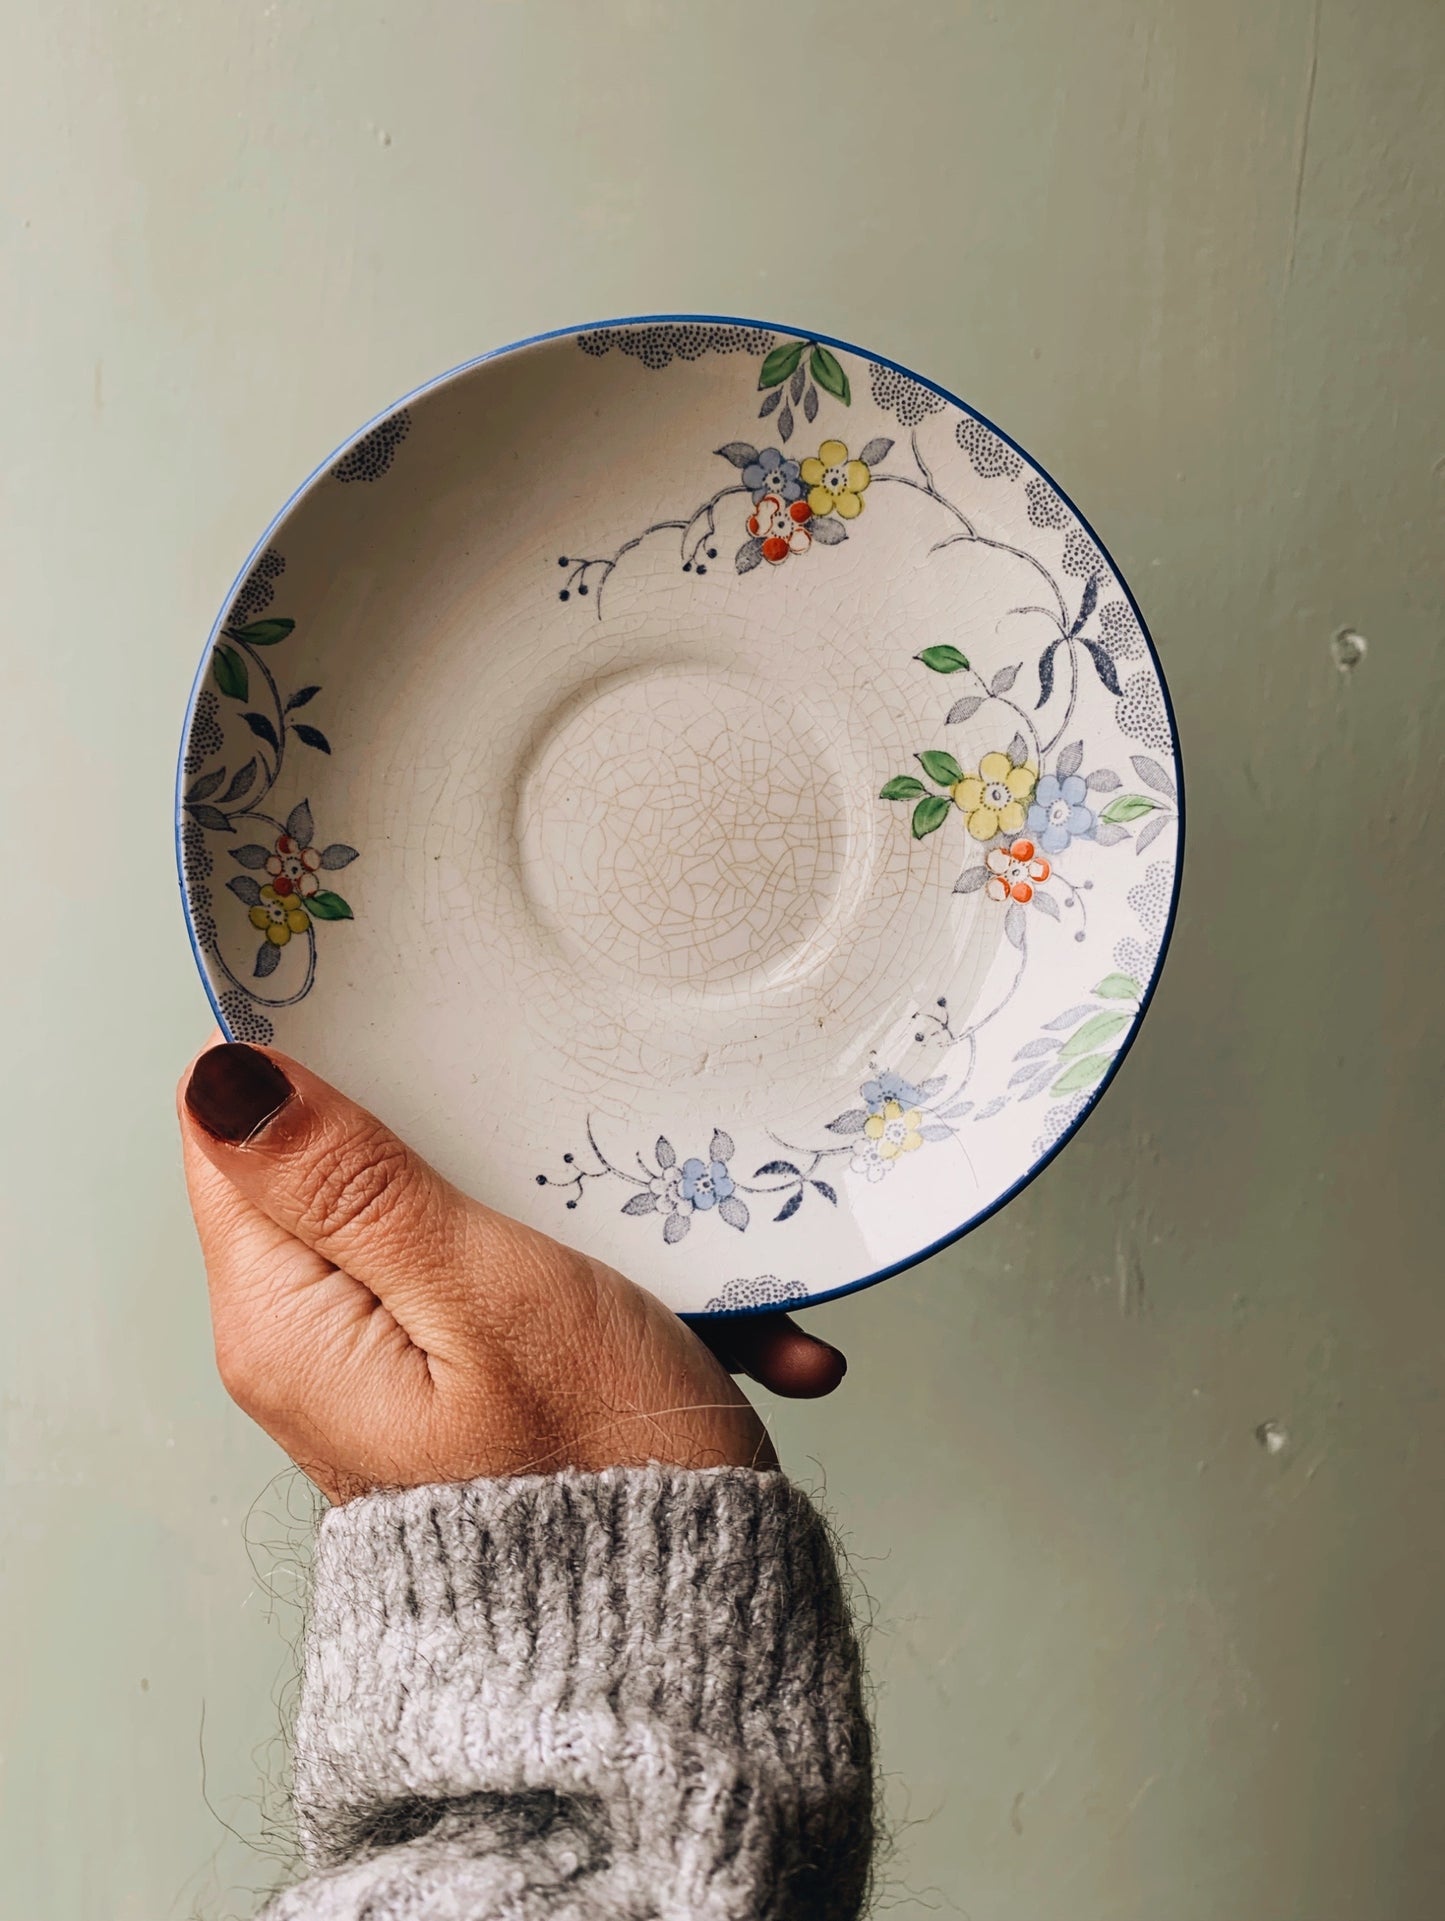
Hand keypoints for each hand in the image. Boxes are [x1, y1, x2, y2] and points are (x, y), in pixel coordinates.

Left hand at [179, 1041, 845, 1501]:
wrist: (685, 1634)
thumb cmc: (593, 1469)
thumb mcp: (481, 1288)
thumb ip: (352, 1180)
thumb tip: (223, 1077)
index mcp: (289, 1320)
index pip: (233, 1137)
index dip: (313, 1063)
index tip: (415, 1019)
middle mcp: (318, 1349)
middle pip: (352, 1169)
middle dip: (468, 1138)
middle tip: (567, 1139)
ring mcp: (396, 1374)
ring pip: (461, 1223)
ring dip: (575, 1223)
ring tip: (673, 1261)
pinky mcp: (471, 1393)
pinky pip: (530, 1295)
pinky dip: (618, 1296)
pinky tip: (709, 1326)